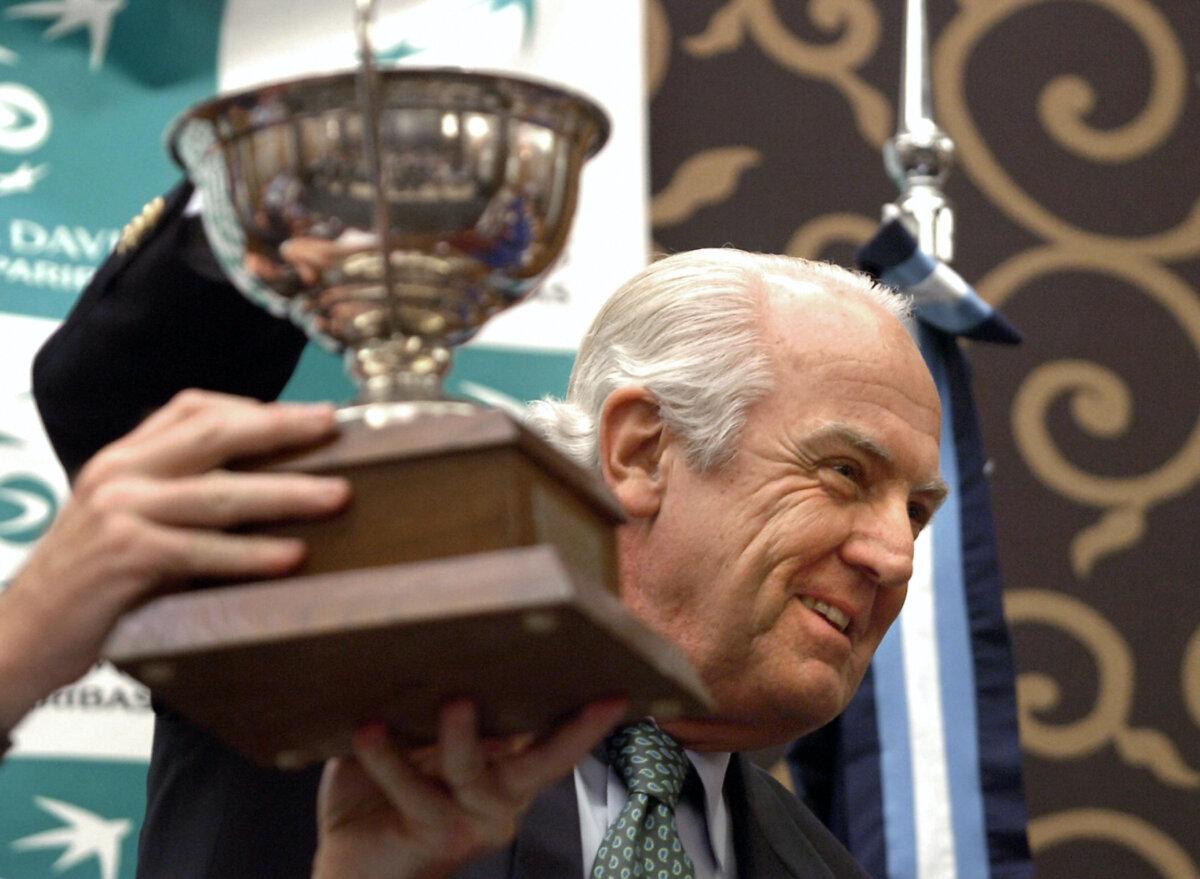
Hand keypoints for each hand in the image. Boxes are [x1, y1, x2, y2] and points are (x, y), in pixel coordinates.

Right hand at [0, 390, 348, 730]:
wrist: (19, 636)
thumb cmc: (91, 583)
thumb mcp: (130, 521)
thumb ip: (184, 498)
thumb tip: (272, 488)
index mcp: (123, 457)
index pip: (193, 408)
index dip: (257, 408)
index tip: (311, 414)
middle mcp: (119, 473)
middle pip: (214, 435)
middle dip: (281, 429)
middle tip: (332, 429)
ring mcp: (118, 512)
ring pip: (219, 492)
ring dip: (286, 494)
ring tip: (336, 496)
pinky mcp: (123, 557)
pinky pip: (201, 550)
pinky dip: (251, 554)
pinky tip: (291, 556)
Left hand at [313, 699, 627, 878]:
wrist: (350, 866)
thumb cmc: (380, 797)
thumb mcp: (415, 742)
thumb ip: (435, 708)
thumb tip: (443, 650)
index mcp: (505, 771)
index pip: (555, 741)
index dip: (588, 721)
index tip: (618, 694)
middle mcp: (501, 799)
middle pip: (546, 764)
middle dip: (576, 731)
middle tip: (595, 700)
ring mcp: (471, 820)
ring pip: (474, 771)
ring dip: (463, 735)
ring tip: (455, 701)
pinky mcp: (435, 835)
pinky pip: (413, 791)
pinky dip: (388, 758)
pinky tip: (369, 730)